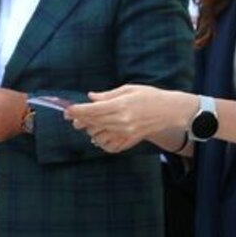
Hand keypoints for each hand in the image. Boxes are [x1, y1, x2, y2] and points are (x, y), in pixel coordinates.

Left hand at [66, 85, 196, 152]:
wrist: (168, 111)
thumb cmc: (149, 96)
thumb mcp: (128, 89)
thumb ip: (107, 95)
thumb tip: (90, 97)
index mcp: (120, 106)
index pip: (91, 110)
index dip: (76, 111)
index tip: (67, 110)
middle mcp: (121, 121)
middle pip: (92, 124)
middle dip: (79, 120)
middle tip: (74, 117)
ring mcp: (125, 133)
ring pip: (97, 136)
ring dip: (90, 130)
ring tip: (91, 123)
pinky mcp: (129, 141)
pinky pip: (108, 146)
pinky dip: (101, 142)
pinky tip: (101, 134)